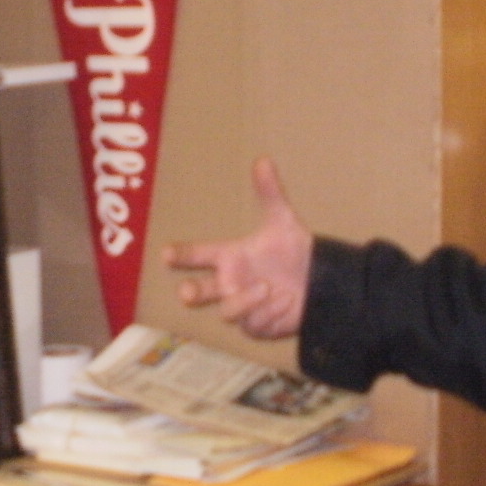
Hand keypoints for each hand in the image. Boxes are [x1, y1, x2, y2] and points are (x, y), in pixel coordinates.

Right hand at [164, 157, 312, 339]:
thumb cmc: (293, 252)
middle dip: (191, 292)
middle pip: (199, 291)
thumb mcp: (282, 221)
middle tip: (187, 292)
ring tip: (267, 287)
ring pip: (227, 311)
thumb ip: (270, 193)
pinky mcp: (257, 325)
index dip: (181, 255)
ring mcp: (242, 306)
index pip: (199, 255)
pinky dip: (269, 312)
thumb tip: (263, 160)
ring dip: (244, 301)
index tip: (167, 253)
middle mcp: (230, 282)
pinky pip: (254, 323)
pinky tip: (286, 300)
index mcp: (230, 256)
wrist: (318, 281)